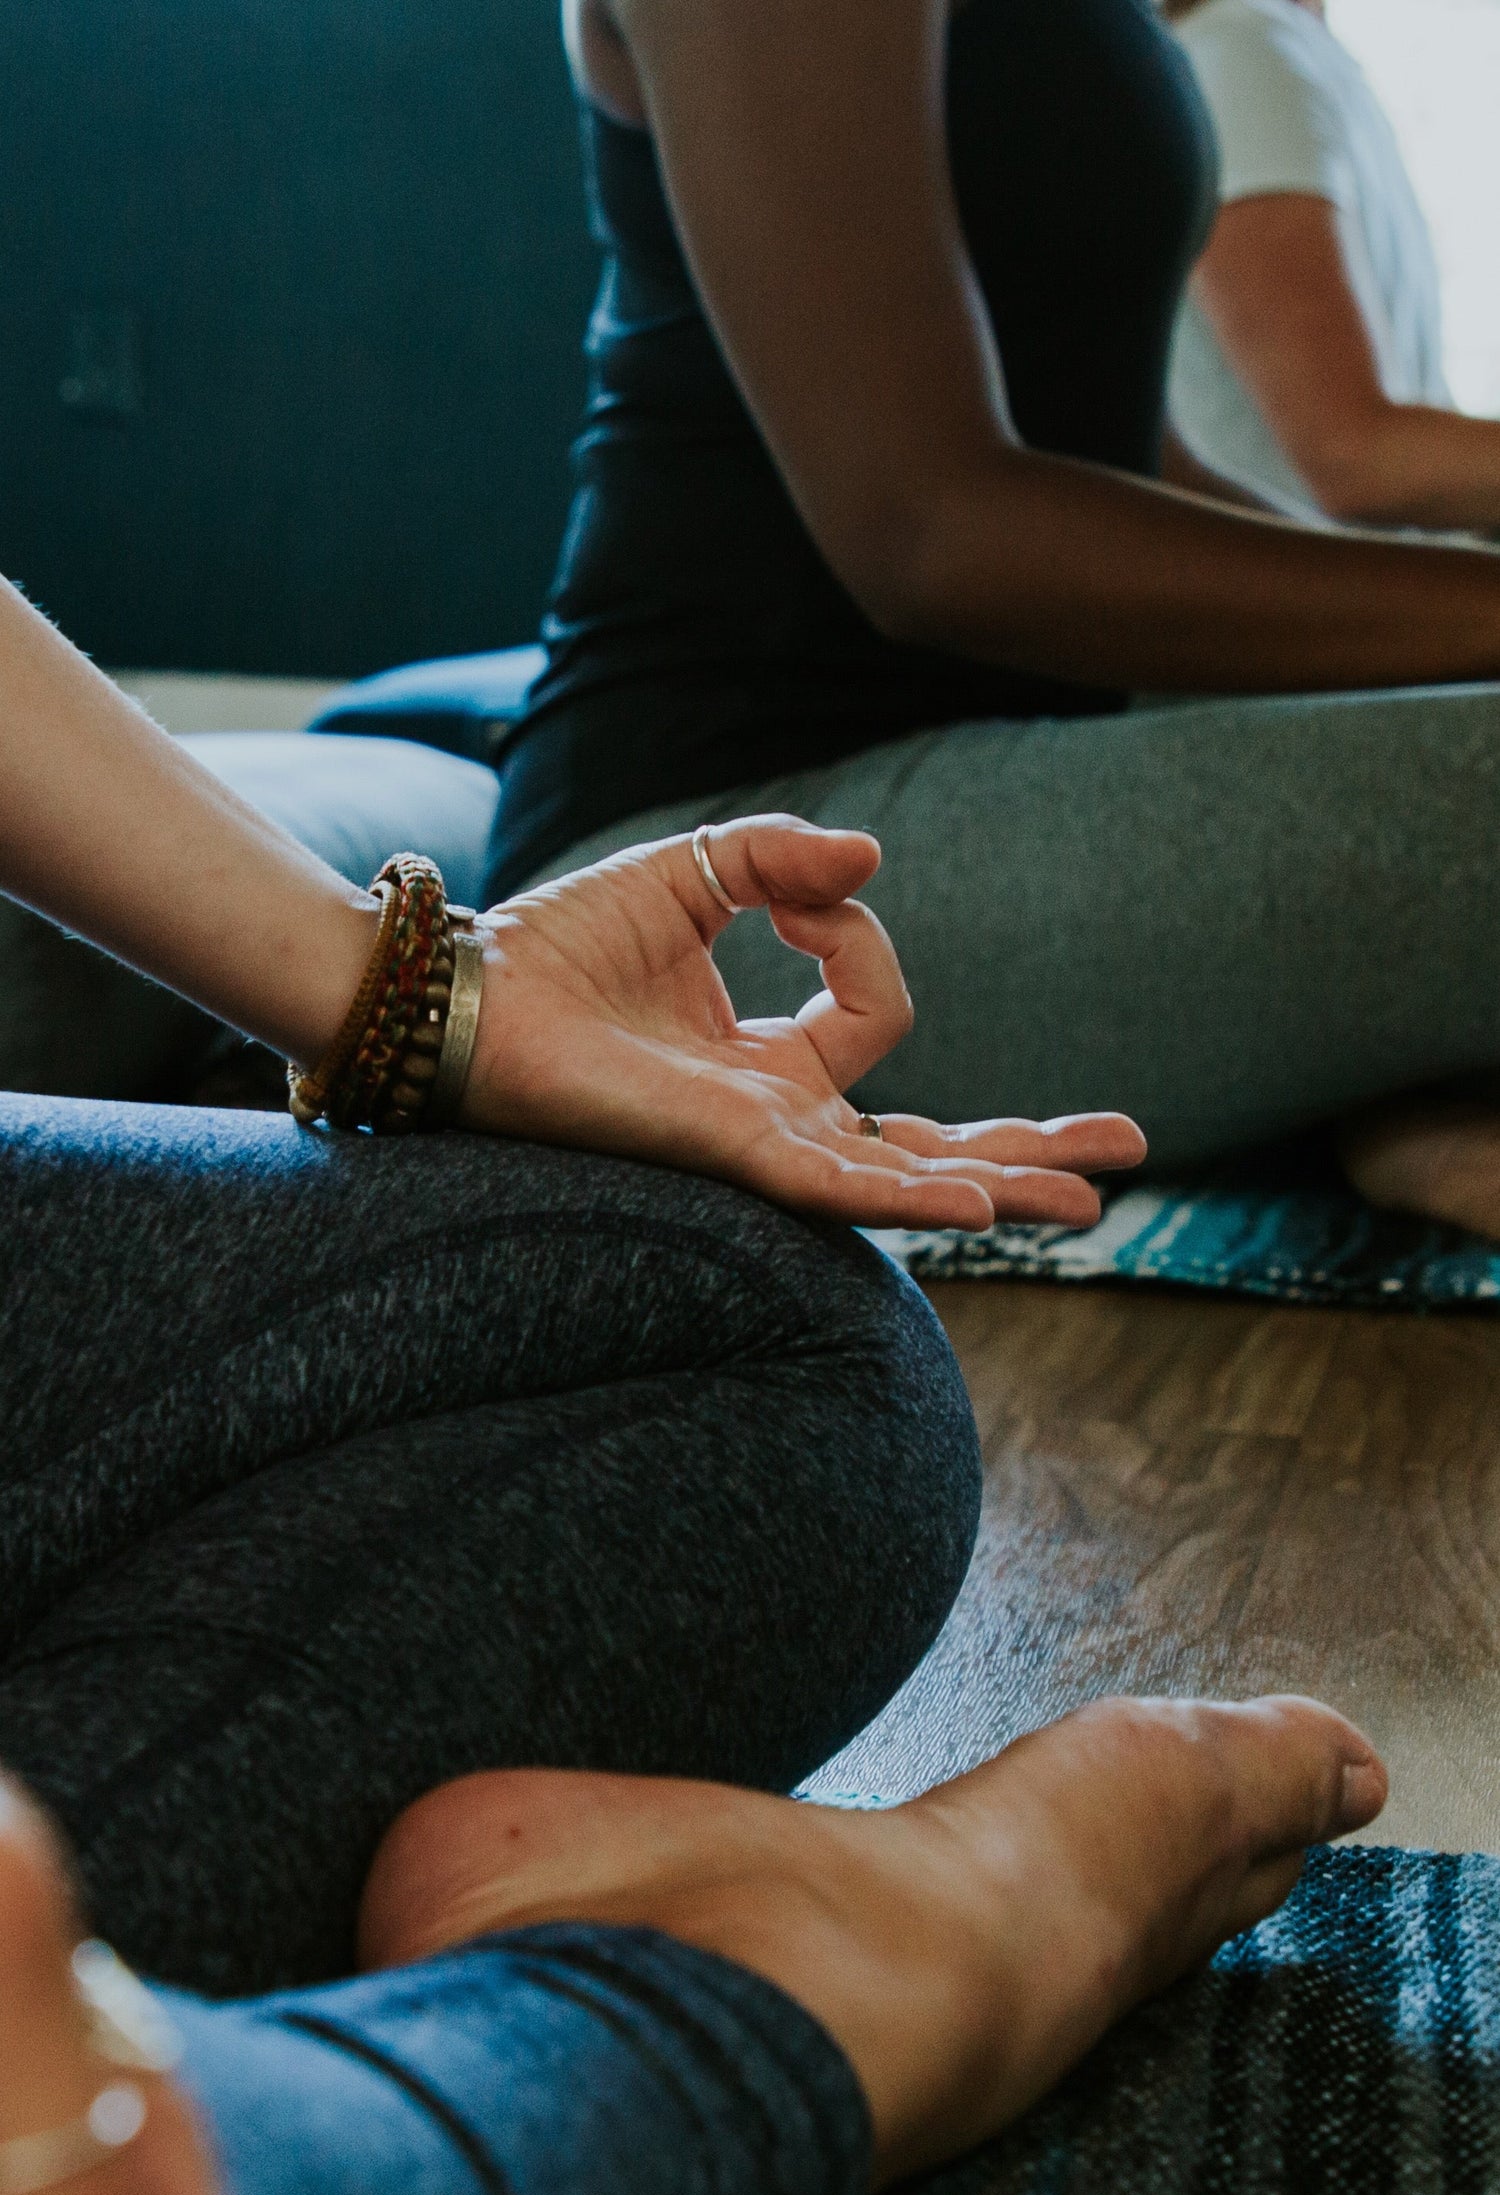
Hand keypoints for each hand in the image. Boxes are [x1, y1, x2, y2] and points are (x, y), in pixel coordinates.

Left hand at [461, 815, 1144, 1228]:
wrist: (470, 991)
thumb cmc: (561, 945)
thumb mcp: (693, 873)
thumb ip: (780, 861)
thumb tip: (872, 859)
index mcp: (769, 1058)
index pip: (877, 1010)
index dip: (856, 937)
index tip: (795, 898)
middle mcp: (777, 1115)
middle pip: (931, 1144)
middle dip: (1029, 1145)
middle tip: (1126, 1146)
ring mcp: (761, 1144)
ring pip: (905, 1181)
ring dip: (1003, 1186)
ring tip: (1091, 1201)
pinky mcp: (729, 1154)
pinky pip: (837, 1185)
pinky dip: (910, 1194)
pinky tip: (979, 1206)